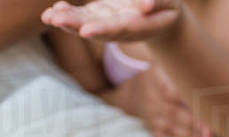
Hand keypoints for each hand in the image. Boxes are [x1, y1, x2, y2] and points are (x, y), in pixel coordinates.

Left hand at [41, 0, 180, 41]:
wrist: (162, 14)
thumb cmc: (167, 6)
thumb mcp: (169, 2)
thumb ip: (159, 2)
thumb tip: (144, 6)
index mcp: (141, 25)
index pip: (121, 28)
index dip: (103, 29)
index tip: (86, 31)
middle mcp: (123, 28)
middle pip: (99, 29)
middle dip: (76, 26)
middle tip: (57, 21)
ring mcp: (110, 23)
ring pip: (87, 24)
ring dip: (67, 21)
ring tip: (49, 17)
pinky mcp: (101, 16)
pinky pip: (83, 17)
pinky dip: (68, 13)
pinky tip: (54, 10)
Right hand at [103, 65, 214, 136]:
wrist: (136, 91)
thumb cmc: (166, 77)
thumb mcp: (171, 66)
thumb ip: (191, 71)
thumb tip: (223, 79)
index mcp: (157, 75)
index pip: (173, 91)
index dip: (190, 102)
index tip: (208, 108)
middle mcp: (150, 94)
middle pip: (173, 111)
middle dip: (195, 123)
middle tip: (214, 131)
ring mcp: (148, 112)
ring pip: (171, 126)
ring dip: (191, 134)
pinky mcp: (149, 125)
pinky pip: (166, 135)